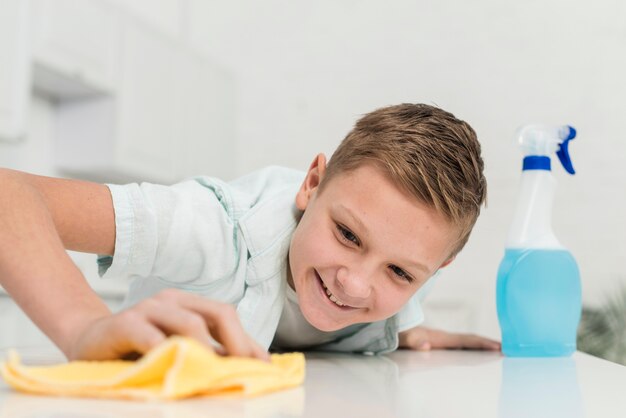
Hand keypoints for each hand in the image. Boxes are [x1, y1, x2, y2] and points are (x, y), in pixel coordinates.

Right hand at [69, 289, 268, 361]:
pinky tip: (176, 372)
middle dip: (238, 342)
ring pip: (190, 323)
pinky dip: (168, 354)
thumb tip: (250, 366)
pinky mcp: (124, 323)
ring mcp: (147, 308)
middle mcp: (171, 301)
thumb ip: (207, 353)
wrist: (88, 341)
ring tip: (218, 374)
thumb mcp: (177, 349)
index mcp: (188, 304)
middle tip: (248, 369)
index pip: (226, 315)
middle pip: (218, 313)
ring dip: (209, 351)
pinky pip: (151, 336)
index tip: (265, 366)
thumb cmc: (138, 348)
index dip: (248, 340)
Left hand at [398, 326, 500, 350]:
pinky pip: (455, 344)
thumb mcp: (404, 337)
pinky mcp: (434, 341)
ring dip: (478, 346)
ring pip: (462, 342)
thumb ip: (413, 340)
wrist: (386, 326)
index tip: (499, 346)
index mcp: (438, 337)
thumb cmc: (395, 332)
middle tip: (505, 349)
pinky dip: (468, 347)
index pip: (464, 340)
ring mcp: (438, 338)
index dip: (481, 343)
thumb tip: (426, 345)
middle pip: (468, 340)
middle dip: (486, 344)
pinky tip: (472, 352)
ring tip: (495, 350)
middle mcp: (441, 337)